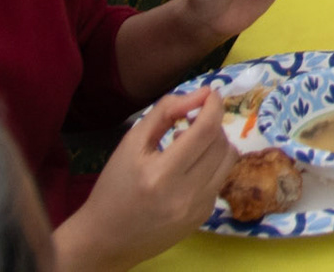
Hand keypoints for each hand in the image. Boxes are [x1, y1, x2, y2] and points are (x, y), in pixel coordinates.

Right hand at [55, 88, 236, 271]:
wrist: (105, 239)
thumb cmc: (114, 187)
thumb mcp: (131, 143)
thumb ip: (165, 111)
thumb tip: (201, 93)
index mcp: (161, 174)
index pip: (205, 131)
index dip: (214, 106)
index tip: (212, 94)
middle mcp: (185, 194)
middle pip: (220, 143)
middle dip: (212, 124)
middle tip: (192, 121)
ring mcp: (198, 209)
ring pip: (229, 160)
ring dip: (216, 143)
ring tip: (192, 144)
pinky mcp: (203, 217)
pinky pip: (221, 179)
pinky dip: (211, 165)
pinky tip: (189, 168)